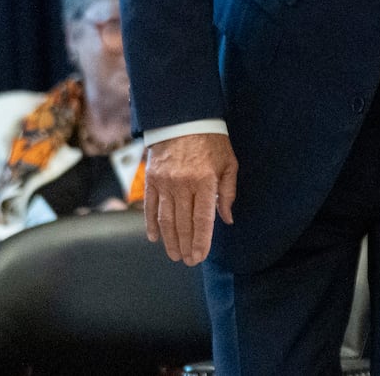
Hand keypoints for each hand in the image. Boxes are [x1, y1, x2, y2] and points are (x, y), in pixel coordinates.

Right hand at [143, 132, 236, 265]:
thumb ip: (228, 192)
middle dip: (185, 245)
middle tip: (188, 261)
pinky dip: (151, 225)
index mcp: (205, 181)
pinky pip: (150, 207)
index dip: (201, 241)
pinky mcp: (152, 179)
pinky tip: (154, 238)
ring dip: (169, 240)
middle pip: (183, 224)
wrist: (184, 117)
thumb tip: (226, 219)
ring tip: (174, 255)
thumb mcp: (229, 163)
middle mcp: (183, 184)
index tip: (200, 257)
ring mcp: (165, 183)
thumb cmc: (212, 140)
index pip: (202, 220)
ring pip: (166, 219)